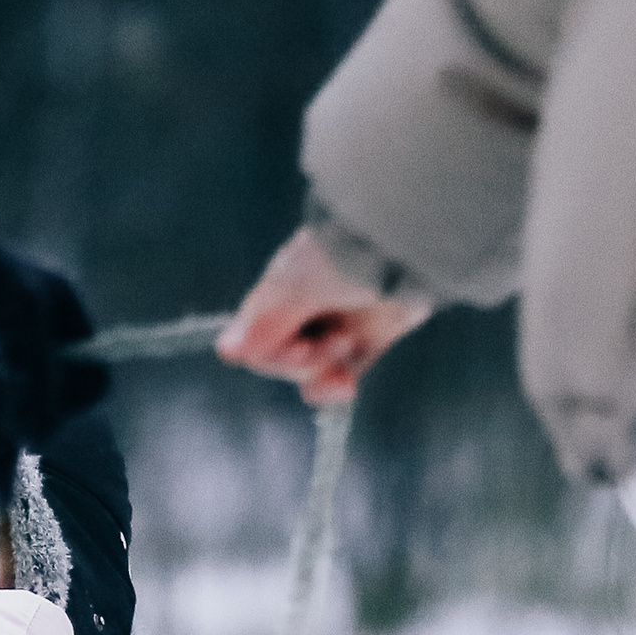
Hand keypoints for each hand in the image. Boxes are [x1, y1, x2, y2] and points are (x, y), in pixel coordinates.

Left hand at [0, 237, 110, 503]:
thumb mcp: (16, 317)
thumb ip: (37, 381)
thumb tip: (36, 442)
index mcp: (61, 317)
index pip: (92, 380)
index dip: (70, 395)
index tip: (34, 388)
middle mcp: (33, 348)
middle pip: (54, 411)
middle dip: (24, 411)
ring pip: (15, 427)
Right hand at [217, 226, 427, 407]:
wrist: (407, 246)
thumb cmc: (346, 257)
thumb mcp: (296, 287)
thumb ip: (263, 323)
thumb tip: (228, 349)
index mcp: (280, 292)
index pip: (255, 344)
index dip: (272, 356)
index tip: (296, 350)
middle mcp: (304, 310)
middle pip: (282, 362)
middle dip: (304, 362)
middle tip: (335, 341)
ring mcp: (335, 326)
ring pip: (308, 374)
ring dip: (321, 374)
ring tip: (346, 346)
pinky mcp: (366, 340)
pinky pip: (339, 379)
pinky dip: (337, 388)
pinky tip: (345, 387)